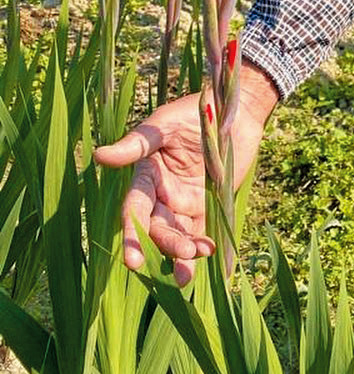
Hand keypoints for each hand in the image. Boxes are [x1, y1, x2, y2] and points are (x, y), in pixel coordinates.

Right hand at [94, 64, 278, 284]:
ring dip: (183, 252)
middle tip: (182, 258)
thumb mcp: (164, 124)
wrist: (234, 111)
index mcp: (146, 175)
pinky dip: (202, 247)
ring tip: (194, 262)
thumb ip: (137, 144)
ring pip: (177, 235)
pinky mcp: (207, 206)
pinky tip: (209, 254)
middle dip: (165, 246)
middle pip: (156, 228)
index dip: (132, 234)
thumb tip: (99, 156)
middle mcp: (161, 194)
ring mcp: (184, 202)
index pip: (135, 209)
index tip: (133, 260)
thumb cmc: (194, 111)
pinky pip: (200, 231)